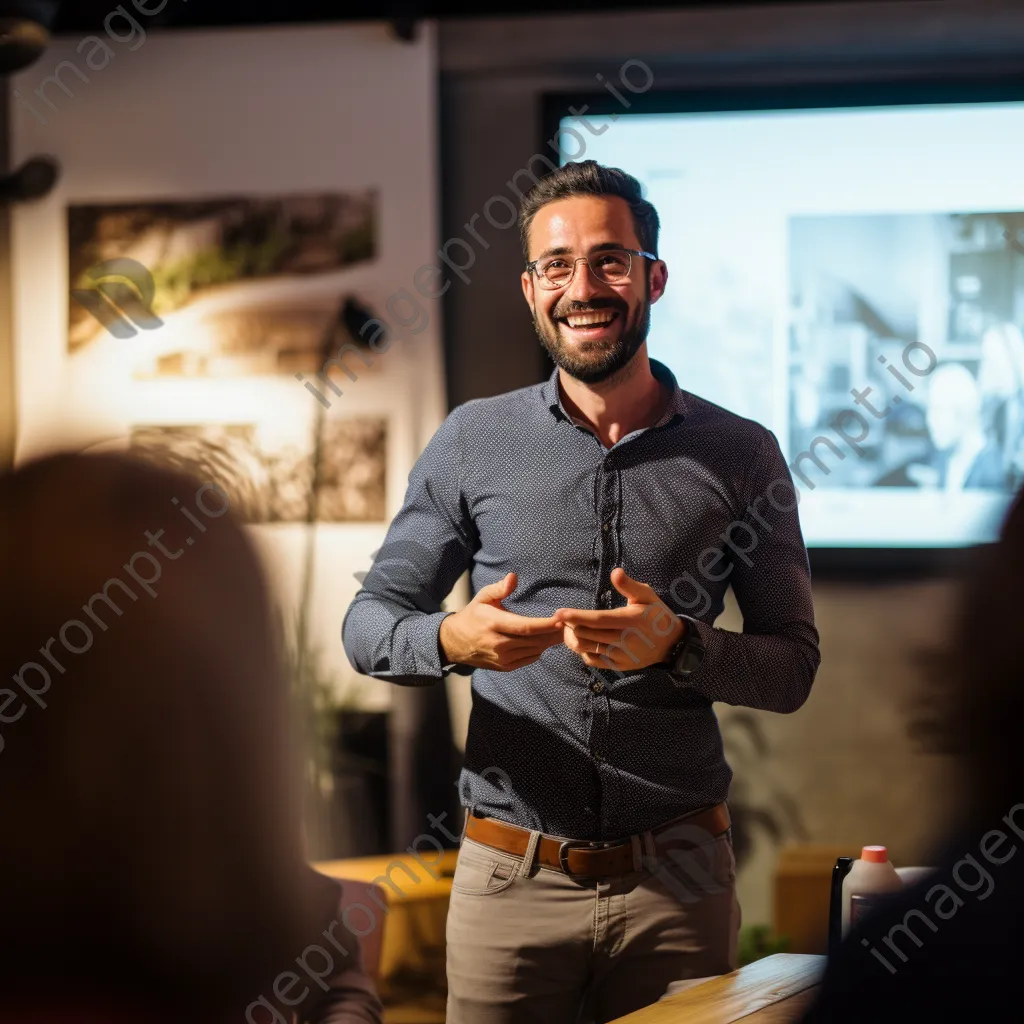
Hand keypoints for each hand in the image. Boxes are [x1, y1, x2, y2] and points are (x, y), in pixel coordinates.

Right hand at [439, 572, 563, 671]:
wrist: (455, 643)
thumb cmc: (473, 615)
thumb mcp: (483, 597)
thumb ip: (499, 588)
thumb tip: (513, 577)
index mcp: (494, 624)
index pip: (526, 627)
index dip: (546, 624)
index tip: (562, 619)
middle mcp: (499, 644)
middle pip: (534, 640)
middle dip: (554, 633)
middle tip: (570, 625)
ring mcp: (502, 658)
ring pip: (534, 650)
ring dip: (549, 642)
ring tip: (563, 632)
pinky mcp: (505, 667)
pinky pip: (529, 659)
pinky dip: (539, 650)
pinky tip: (545, 641)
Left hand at [556, 567, 683, 671]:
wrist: (671, 644)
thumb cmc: (656, 615)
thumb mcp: (647, 596)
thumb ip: (629, 585)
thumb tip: (615, 572)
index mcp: (631, 621)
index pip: (598, 620)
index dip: (577, 616)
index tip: (560, 612)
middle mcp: (625, 640)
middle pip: (587, 635)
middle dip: (570, 626)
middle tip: (563, 617)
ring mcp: (621, 655)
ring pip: (586, 649)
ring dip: (572, 638)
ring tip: (568, 628)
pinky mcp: (618, 666)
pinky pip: (592, 661)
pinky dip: (582, 651)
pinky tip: (583, 640)